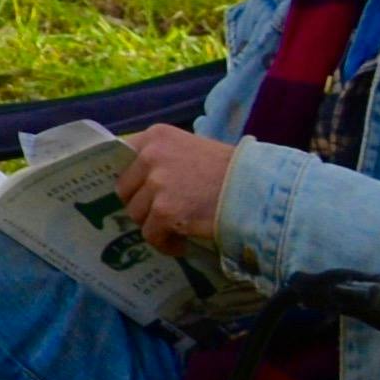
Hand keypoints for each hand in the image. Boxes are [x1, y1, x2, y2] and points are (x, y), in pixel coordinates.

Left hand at [120, 125, 236, 249]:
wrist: (258, 189)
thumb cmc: (231, 171)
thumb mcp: (192, 150)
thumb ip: (163, 160)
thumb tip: (138, 182)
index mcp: (156, 136)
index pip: (121, 157)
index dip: (129, 179)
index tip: (134, 193)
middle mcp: (151, 155)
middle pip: (125, 189)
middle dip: (142, 205)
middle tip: (163, 215)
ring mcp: (156, 182)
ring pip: (136, 214)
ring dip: (154, 225)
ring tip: (177, 230)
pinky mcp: (164, 210)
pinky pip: (151, 234)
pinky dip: (164, 244)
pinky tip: (181, 244)